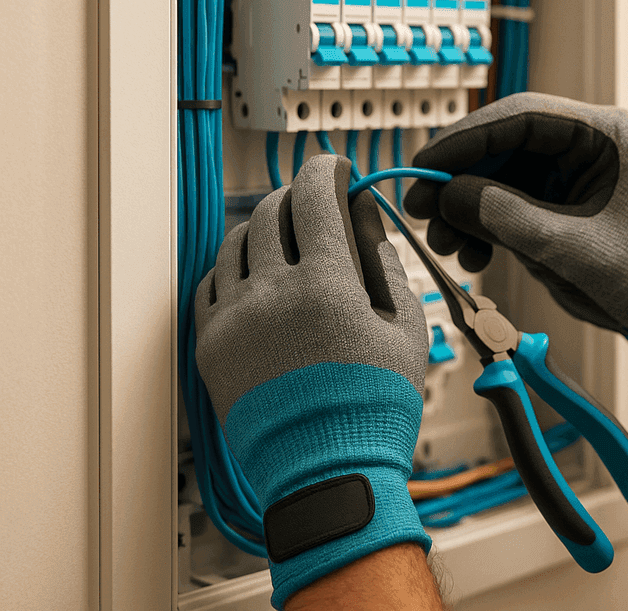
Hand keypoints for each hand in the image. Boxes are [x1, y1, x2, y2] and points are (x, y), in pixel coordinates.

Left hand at [195, 154, 431, 609]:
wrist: (327, 472)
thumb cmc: (376, 406)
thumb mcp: (405, 329)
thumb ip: (385, 264)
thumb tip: (366, 219)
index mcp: (326, 285)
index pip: (316, 196)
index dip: (327, 170)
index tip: (336, 166)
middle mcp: (272, 293)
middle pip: (272, 212)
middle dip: (297, 197)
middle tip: (316, 203)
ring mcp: (235, 319)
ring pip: (236, 242)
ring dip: (262, 227)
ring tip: (285, 238)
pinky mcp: (211, 345)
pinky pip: (211, 283)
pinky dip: (234, 266)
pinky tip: (256, 275)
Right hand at [403, 92, 627, 372]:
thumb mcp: (573, 249)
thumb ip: (508, 218)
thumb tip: (448, 195)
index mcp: (607, 135)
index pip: (524, 117)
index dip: (467, 139)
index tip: (425, 165)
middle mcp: (587, 145)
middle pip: (505, 145)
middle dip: (460, 178)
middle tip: (420, 209)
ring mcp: (570, 175)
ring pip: (499, 176)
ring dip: (465, 208)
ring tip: (442, 244)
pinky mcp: (558, 205)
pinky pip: (506, 205)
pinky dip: (482, 227)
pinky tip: (468, 255)